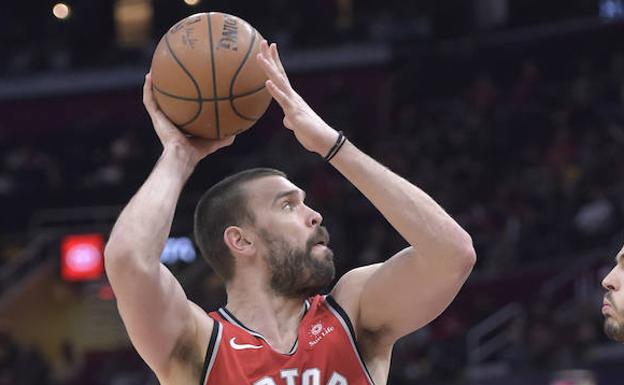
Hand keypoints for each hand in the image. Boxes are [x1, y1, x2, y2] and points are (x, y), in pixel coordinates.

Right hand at [143, 73, 234, 164]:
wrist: (183, 156)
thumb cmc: (198, 151)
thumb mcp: (215, 140)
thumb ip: (226, 136)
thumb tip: (239, 130)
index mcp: (181, 124)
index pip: (181, 110)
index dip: (182, 99)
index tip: (186, 85)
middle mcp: (169, 119)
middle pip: (166, 101)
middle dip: (167, 87)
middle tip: (169, 72)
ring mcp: (160, 118)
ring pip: (154, 97)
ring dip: (153, 83)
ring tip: (153, 68)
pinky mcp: (155, 117)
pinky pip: (149, 99)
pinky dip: (147, 87)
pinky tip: (149, 75)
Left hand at [256, 41, 337, 155]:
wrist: (322, 140)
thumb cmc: (310, 133)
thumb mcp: (295, 125)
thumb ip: (290, 120)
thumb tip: (286, 120)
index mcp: (291, 98)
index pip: (280, 76)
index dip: (274, 62)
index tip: (269, 47)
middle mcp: (292, 96)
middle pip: (278, 73)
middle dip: (270, 58)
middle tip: (262, 42)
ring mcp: (293, 102)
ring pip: (279, 83)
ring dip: (269, 69)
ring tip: (260, 57)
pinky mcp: (294, 112)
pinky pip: (283, 100)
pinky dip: (275, 91)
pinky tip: (267, 83)